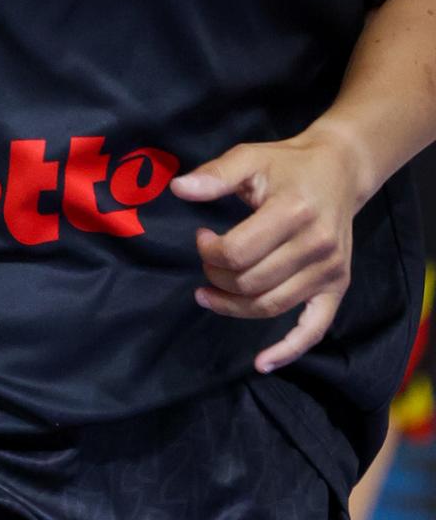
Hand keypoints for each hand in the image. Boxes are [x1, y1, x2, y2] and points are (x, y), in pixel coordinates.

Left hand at [171, 126, 363, 373]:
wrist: (339, 170)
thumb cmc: (288, 166)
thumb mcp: (249, 157)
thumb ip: (215, 174)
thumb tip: (179, 188)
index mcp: (294, 212)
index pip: (237, 253)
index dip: (208, 252)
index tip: (202, 236)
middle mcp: (317, 245)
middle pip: (249, 283)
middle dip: (216, 276)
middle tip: (208, 258)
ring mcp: (329, 270)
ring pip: (268, 307)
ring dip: (231, 305)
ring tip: (210, 290)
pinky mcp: (336, 286)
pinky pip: (313, 328)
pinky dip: (287, 350)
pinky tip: (262, 362)